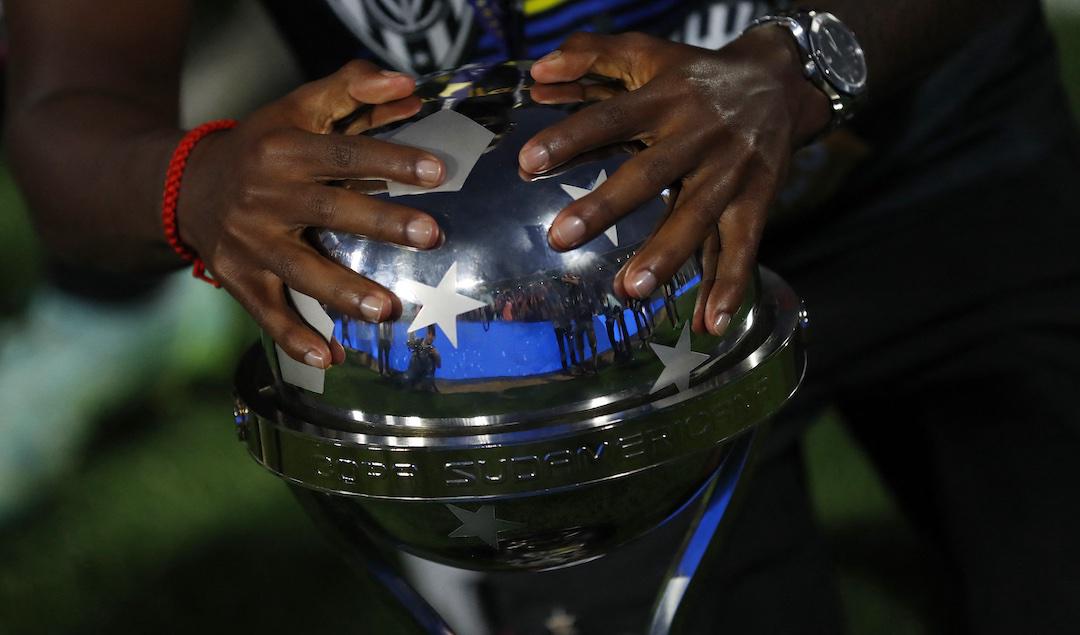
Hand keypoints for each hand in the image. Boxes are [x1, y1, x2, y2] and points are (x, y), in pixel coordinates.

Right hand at [178, 61, 444, 368]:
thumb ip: (352, 87)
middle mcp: (265, 196)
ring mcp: (250, 241)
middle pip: (329, 210)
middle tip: (430, 236)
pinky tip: (326, 358)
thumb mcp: (300, 107)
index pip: (343, 153)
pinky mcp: (238, 278)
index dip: (390, 159)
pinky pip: (266, 313)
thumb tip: (407, 85)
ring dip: (342, 291)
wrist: (187, 186)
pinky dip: (294, 338)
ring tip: (386, 309)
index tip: (437, 170)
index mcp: (284, 150)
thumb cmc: (264, 145)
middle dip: (381, 223)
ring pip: (299, 269)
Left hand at [519, 29, 830, 334]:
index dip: (570, 139)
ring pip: (696, 215)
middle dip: (605, 207)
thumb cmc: (697, 74)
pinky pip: (744, 246)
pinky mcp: (758, 199)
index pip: (610, 117)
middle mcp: (699, 134)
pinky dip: (730, 285)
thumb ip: (592, 54)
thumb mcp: (647, 51)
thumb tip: (537, 73)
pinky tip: (712, 323)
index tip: (528, 162)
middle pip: (649, 173)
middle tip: (561, 238)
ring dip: (666, 255)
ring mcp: (731, 171)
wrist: (782, 81)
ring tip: (631, 289)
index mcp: (665, 98)